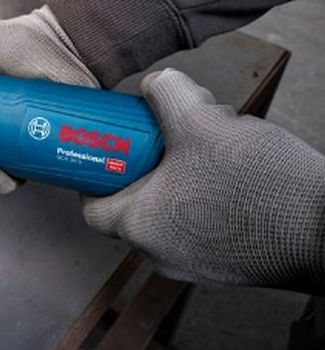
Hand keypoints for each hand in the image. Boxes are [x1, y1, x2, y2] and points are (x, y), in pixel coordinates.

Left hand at [82, 68, 324, 293]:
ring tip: (208, 146)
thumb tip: (156, 85)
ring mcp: (196, 264)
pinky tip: (234, 170)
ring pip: (171, 211)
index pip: (93, 208)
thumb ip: (167, 94)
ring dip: (182, 175)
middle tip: (164, 137)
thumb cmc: (257, 183)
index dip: (94, 176)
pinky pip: (201, 224)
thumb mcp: (201, 121)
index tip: (106, 153)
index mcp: (140, 227)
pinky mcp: (229, 264)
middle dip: (148, 164)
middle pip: (135, 204)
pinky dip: (206, 196)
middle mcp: (161, 254)